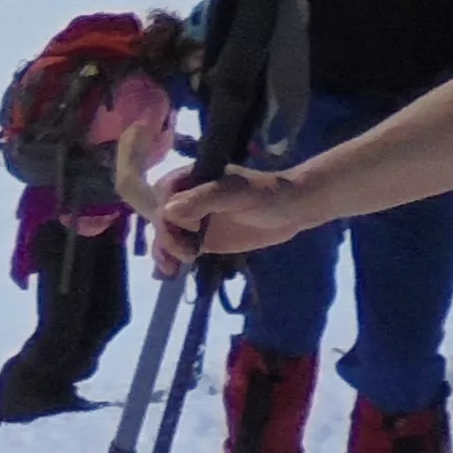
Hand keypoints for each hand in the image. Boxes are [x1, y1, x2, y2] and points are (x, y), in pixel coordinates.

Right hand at [158, 167, 314, 270]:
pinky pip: (178, 248)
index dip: (166, 214)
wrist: (291, 211)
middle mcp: (187, 198)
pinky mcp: (201, 239)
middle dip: (165, 238)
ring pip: (166, 235)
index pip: (164, 195)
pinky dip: (170, 260)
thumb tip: (168, 210)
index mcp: (191, 179)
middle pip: (161, 217)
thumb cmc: (266, 194)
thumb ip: (203, 199)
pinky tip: (170, 273)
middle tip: (186, 255)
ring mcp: (193, 220)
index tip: (185, 230)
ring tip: (171, 270)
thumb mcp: (235, 193)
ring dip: (163, 252)